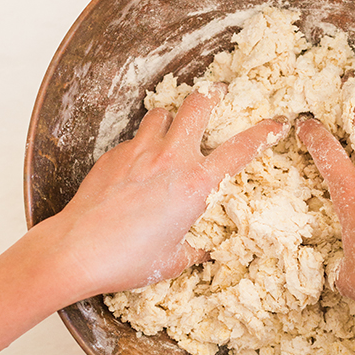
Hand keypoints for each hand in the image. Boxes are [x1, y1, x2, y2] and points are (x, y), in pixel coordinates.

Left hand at [48, 84, 288, 297]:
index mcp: (196, 186)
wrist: (78, 250)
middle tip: (218, 94)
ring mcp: (140, 152)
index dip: (264, 133)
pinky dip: (142, 146)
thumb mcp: (175, 260)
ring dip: (172, 120)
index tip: (276, 124)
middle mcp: (171, 159)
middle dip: (212, 95)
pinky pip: (135, 139)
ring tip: (171, 133)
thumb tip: (204, 249)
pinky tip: (137, 168)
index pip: (240, 149)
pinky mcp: (114, 155)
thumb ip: (196, 248)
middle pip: (198, 105)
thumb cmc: (129, 259)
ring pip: (162, 114)